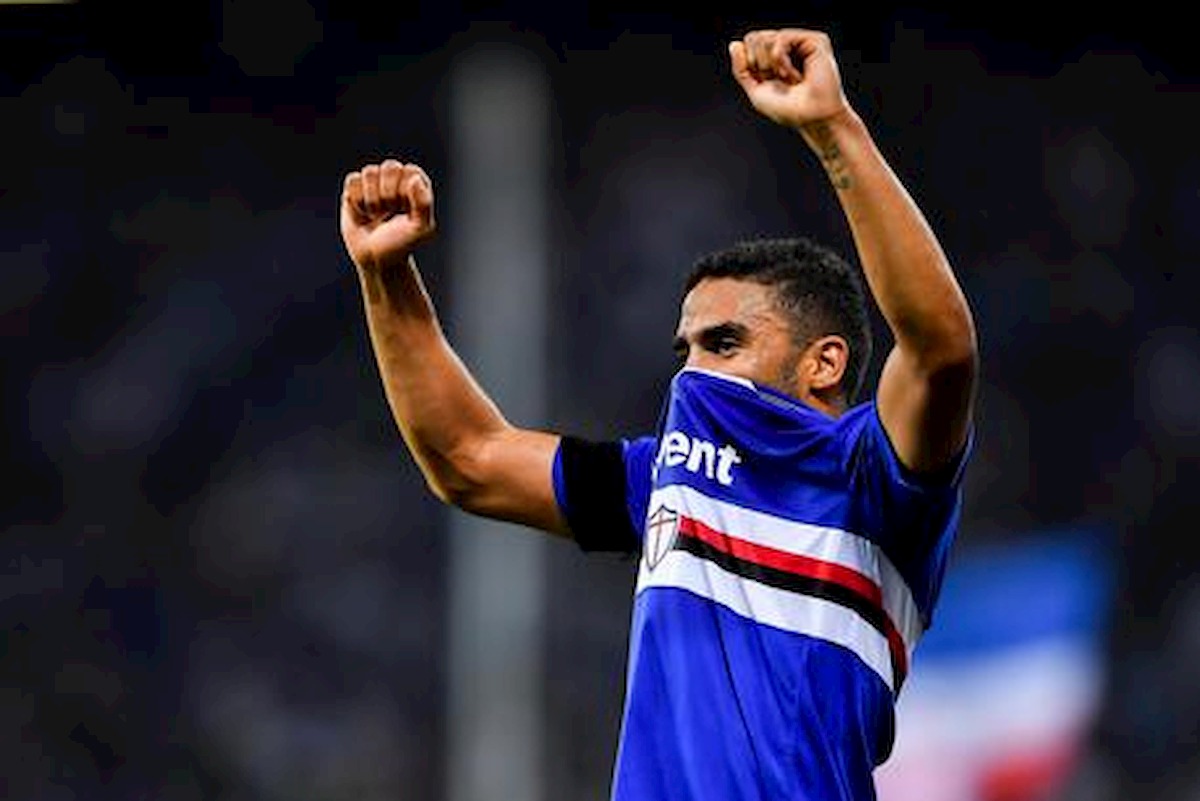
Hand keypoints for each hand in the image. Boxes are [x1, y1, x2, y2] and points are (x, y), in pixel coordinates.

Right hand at [340, 160, 434, 272]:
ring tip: (376, 215)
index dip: (405, 193)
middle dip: (388, 194)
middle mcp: (397, 178)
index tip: (404, 211)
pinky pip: (353, 180)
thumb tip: (414, 179)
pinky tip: (362, 212)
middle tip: (390, 213)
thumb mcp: (420, 229)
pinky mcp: (355, 188)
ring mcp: (375, 182)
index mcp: (417, 184)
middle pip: (390, 166)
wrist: (375, 259)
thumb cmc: (401, 243)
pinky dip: (356, 200)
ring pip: (370, 171)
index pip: (411, 171)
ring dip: (372, 199)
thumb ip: (423, 204)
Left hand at [729, 29, 849, 128]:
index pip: (749, 43)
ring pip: (765, 37)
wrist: (812, 118)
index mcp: (775, 58)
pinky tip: (793, 74)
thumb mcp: (756, 91)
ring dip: (769, 64)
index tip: (764, 81)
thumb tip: (734, 43)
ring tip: (786, 78)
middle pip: (754, 37)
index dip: (749, 63)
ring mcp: (802, 42)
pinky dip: (780, 59)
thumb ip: (741, 69)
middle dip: (757, 62)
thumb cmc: (789, 110)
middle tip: (776, 79)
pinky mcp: (815, 40)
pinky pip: (782, 37)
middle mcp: (789, 47)